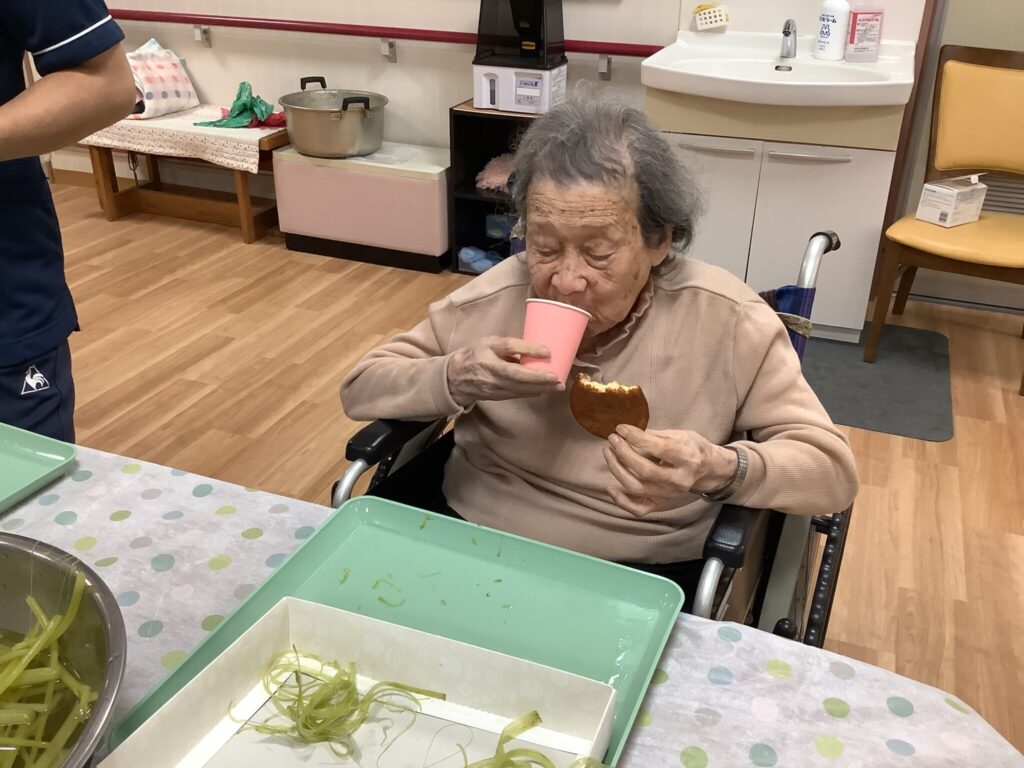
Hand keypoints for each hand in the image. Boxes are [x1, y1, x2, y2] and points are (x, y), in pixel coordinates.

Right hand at [447, 336, 561, 406]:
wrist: (455, 378)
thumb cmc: (475, 355)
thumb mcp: (489, 343)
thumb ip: (510, 345)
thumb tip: (535, 349)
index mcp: (487, 352)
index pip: (508, 348)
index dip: (528, 349)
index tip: (547, 351)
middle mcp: (489, 370)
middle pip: (517, 375)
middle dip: (539, 378)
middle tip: (558, 378)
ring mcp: (492, 386)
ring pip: (519, 388)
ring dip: (540, 388)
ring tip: (557, 386)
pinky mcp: (496, 396)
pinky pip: (516, 394)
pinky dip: (531, 393)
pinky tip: (543, 390)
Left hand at [603, 425, 738, 516]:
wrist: (708, 471)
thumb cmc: (693, 449)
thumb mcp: (681, 435)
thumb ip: (656, 435)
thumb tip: (629, 431)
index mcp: (688, 459)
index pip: (659, 448)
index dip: (636, 437)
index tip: (621, 428)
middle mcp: (679, 480)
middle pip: (645, 470)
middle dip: (624, 453)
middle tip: (613, 439)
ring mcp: (669, 495)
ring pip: (637, 487)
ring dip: (617, 469)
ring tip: (608, 452)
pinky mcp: (660, 504)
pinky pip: (638, 509)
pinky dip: (621, 501)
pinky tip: (610, 488)